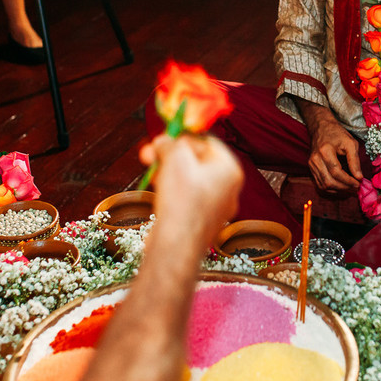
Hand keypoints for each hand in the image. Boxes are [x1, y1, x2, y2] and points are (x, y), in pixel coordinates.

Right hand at [140, 133, 242, 250]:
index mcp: (230, 170)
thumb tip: (164, 140)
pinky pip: (187, 198)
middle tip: (150, 152)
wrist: (176, 244)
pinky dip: (171, 190)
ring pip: (190, 180)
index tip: (165, 136)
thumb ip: (171, 143)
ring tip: (150, 169)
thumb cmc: (182, 198)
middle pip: (198, 161)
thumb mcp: (175, 157)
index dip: (184, 137)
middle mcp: (228, 189)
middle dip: (171, 154)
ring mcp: (215, 208)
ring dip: (168, 171)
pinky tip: (157, 190)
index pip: (209, 142)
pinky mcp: (200, 222)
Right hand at [306, 113, 362, 194]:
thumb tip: (359, 177)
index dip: (348, 181)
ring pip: (324, 185)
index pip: (336, 172)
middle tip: (356, 186)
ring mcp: (311, 165)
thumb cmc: (337, 134)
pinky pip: (320, 184)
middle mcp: (315, 159)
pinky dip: (332, 188)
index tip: (359, 183)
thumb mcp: (350, 143)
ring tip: (350, 187)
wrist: (321, 127)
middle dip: (344, 187)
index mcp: (325, 151)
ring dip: (338, 189)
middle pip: (329, 181)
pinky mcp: (311, 168)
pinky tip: (341, 185)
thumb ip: (355, 160)